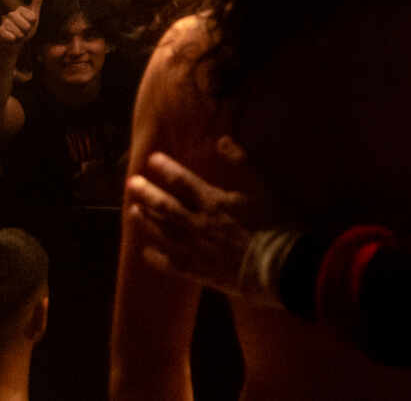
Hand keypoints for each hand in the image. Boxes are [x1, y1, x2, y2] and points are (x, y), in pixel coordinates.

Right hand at [0, 0, 39, 47]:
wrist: (15, 43)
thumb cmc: (25, 30)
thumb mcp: (33, 18)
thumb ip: (36, 4)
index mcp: (20, 10)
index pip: (32, 17)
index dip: (32, 24)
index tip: (30, 24)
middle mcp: (11, 14)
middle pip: (25, 25)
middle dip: (27, 31)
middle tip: (24, 31)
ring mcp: (4, 22)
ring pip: (16, 30)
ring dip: (20, 35)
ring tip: (18, 35)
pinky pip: (6, 33)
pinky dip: (11, 37)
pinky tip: (12, 38)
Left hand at [126, 143, 271, 303]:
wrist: (279, 266)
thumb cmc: (274, 223)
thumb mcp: (263, 186)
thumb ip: (241, 161)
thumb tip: (222, 139)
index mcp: (213, 202)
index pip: (182, 181)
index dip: (166, 168)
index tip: (152, 159)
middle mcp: (198, 224)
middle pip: (165, 206)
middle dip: (146, 193)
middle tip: (131, 183)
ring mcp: (194, 249)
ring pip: (162, 233)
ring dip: (145, 221)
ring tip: (132, 211)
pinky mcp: (197, 271)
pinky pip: (168, 264)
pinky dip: (155, 257)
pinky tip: (146, 251)